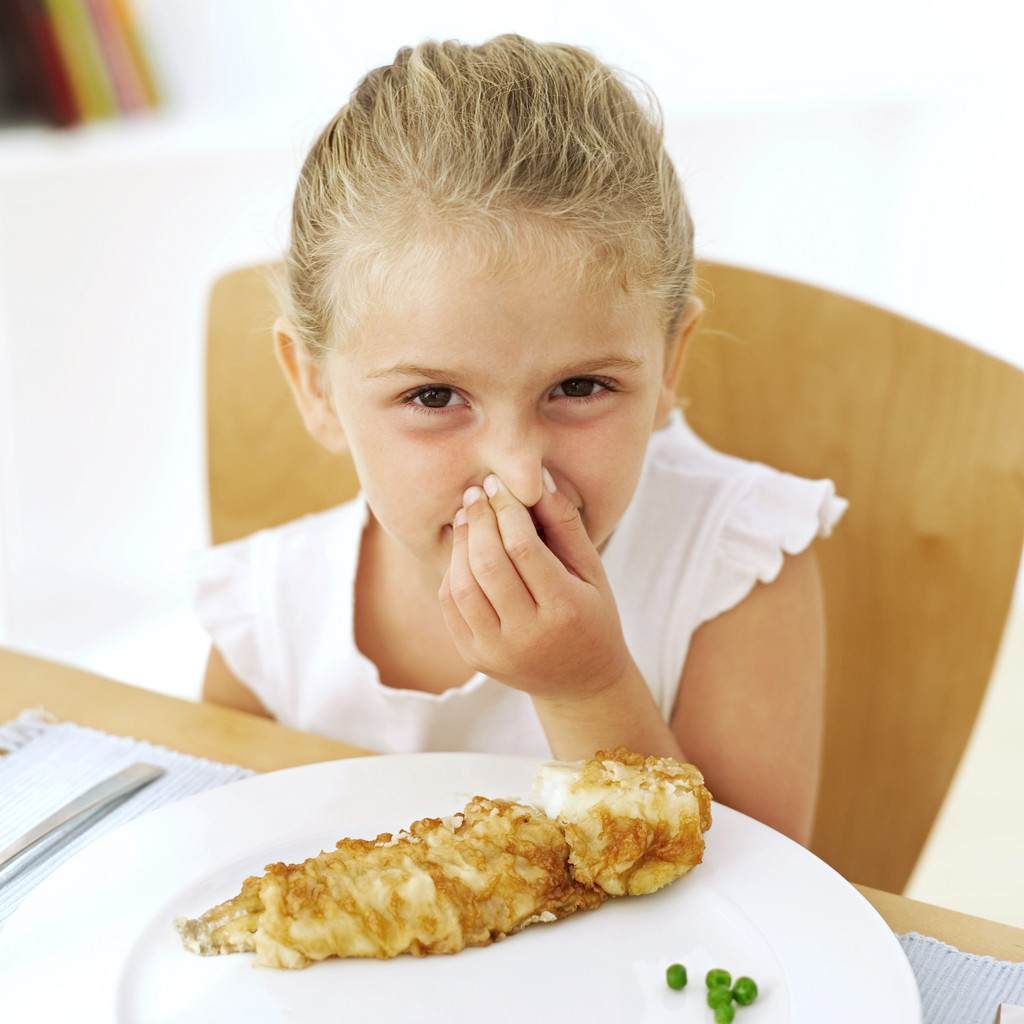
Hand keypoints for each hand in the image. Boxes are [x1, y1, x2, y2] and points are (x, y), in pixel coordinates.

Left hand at [438, 472, 634, 700]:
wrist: (580, 682)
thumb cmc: (591, 615)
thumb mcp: (592, 570)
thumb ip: (565, 524)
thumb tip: (537, 477)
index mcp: (565, 610)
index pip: (524, 548)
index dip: (506, 510)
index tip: (498, 484)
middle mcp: (528, 635)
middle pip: (488, 566)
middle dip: (479, 521)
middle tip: (476, 493)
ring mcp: (496, 651)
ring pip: (462, 586)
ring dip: (460, 544)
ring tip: (466, 517)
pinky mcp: (474, 657)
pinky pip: (450, 606)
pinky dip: (451, 571)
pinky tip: (463, 550)